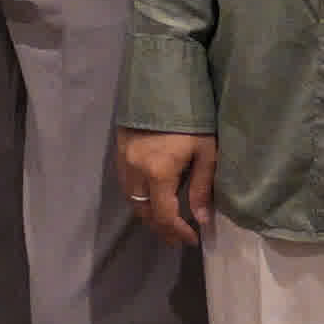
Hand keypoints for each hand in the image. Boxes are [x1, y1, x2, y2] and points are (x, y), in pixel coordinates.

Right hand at [113, 126, 217, 248]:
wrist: (161, 84)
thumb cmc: (190, 118)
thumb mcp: (205, 152)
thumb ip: (201, 187)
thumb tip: (201, 219)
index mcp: (158, 172)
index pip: (164, 215)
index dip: (177, 231)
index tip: (192, 239)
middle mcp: (135, 171)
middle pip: (143, 211)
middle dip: (161, 228)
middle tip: (178, 237)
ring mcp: (123, 161)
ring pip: (132, 200)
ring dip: (148, 214)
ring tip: (166, 222)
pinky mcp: (119, 151)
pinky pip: (126, 185)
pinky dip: (139, 198)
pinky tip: (153, 198)